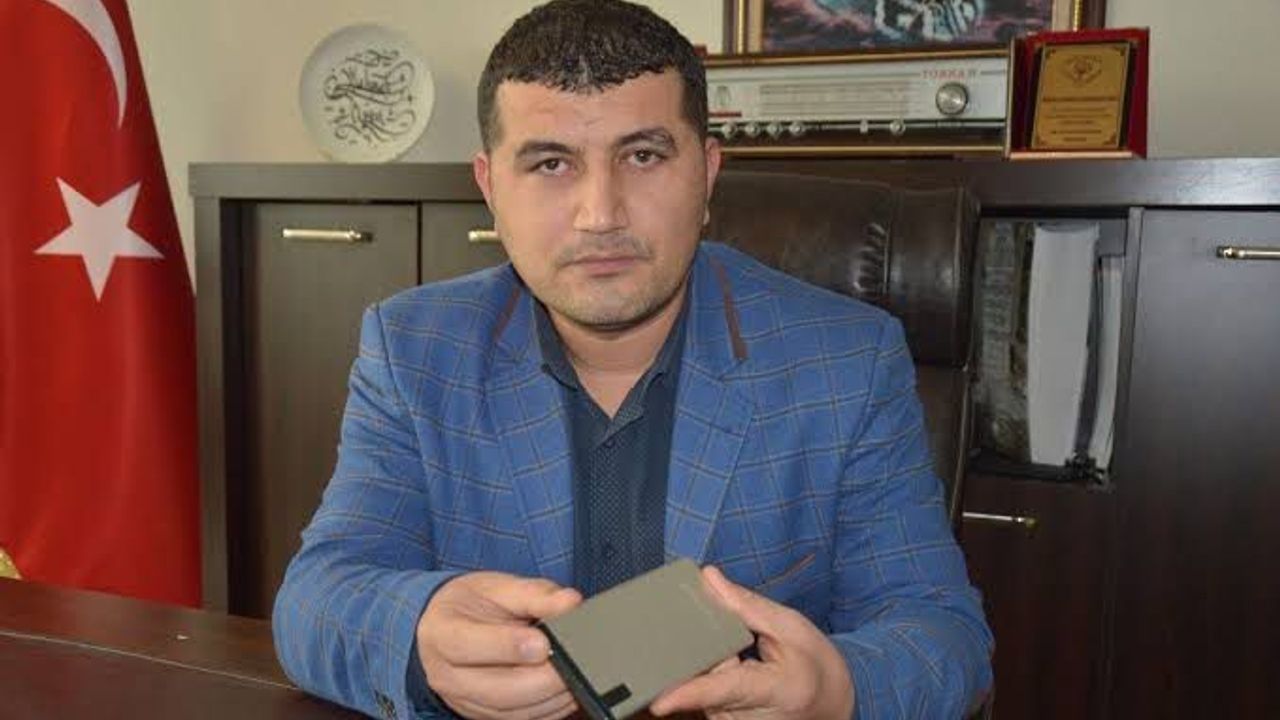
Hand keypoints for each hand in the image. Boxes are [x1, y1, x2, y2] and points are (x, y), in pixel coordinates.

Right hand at [417, 571, 582, 719]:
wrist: (449, 625)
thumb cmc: (472, 604)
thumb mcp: (496, 587)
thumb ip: (534, 594)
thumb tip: (570, 602)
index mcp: (442, 633)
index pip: (468, 646)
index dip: (508, 646)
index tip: (544, 642)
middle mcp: (447, 675)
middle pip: (497, 690)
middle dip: (543, 678)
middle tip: (574, 660)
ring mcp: (465, 701)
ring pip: (513, 711)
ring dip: (552, 696)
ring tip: (577, 671)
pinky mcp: (484, 716)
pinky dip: (550, 708)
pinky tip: (568, 688)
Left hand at [649, 566, 854, 719]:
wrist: (830, 704)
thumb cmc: (815, 666)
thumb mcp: (791, 627)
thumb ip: (746, 605)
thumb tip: (709, 578)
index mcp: (775, 691)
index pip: (724, 691)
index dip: (690, 695)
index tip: (660, 703)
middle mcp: (749, 718)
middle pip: (705, 682)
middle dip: (699, 652)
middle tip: (727, 636)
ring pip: (700, 688)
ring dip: (705, 664)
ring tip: (738, 655)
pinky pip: (702, 696)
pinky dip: (706, 676)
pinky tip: (728, 666)